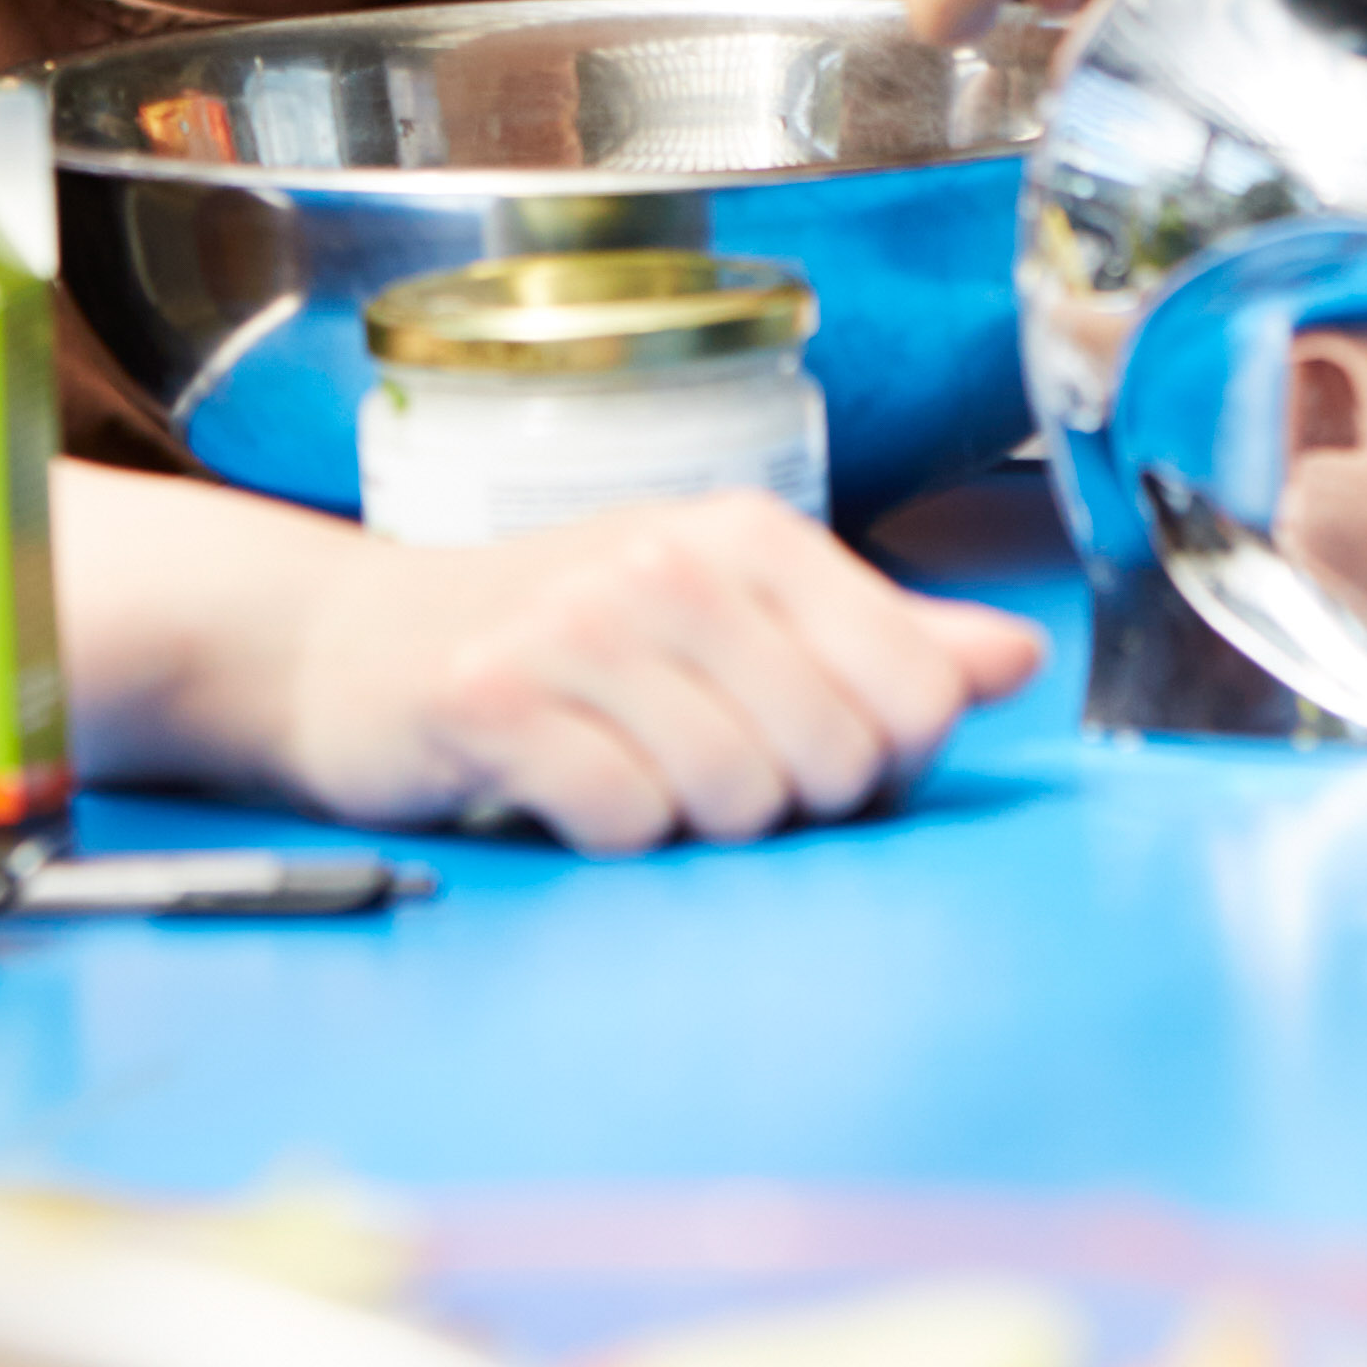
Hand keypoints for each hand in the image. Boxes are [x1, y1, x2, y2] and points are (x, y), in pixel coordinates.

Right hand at [268, 492, 1049, 852]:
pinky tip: (562, 786)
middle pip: (833, 757)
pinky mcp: (493, 696)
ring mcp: (577, 621)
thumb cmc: (560, 641)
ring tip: (628, 768)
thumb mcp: (728, 616)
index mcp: (750, 533)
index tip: (812, 751)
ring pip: (732, 796)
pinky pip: (622, 819)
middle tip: (701, 767)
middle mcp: (670, 557)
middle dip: (785, 800)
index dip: (884, 761)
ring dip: (685, 819)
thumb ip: (879, 640)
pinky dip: (603, 833)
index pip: (916, 689)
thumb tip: (1018, 658)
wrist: (347, 649)